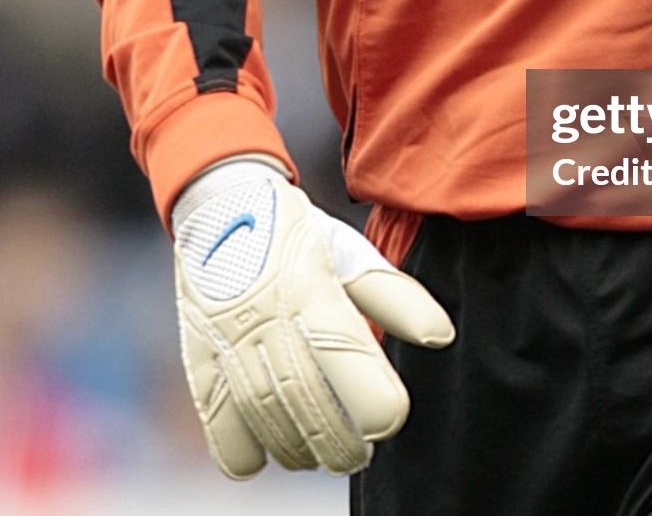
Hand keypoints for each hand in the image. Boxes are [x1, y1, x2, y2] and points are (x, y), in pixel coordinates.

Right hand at [172, 156, 453, 478]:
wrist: (221, 208)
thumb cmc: (297, 236)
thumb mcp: (352, 254)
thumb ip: (395, 297)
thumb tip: (439, 334)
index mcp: (310, 285)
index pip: (342, 348)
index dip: (369, 393)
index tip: (392, 418)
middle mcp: (265, 314)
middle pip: (303, 394)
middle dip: (336, 438)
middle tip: (361, 455)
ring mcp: (227, 338)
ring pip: (261, 413)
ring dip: (297, 446)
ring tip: (323, 456)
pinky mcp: (200, 357)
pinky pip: (216, 420)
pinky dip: (243, 451)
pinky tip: (271, 454)